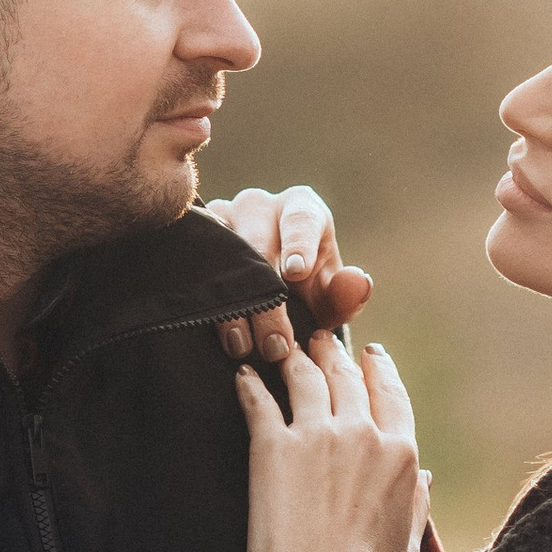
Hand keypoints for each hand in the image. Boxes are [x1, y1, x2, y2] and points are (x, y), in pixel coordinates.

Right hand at [205, 184, 373, 363]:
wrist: (266, 296)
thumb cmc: (305, 290)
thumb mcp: (330, 298)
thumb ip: (347, 295)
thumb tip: (358, 283)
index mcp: (301, 208)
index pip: (300, 220)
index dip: (298, 246)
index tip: (296, 274)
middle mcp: (259, 205)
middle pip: (258, 246)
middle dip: (268, 300)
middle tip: (276, 345)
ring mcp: (221, 218)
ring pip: (221, 254)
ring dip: (232, 306)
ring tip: (243, 346)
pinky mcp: (194, 237)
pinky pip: (193, 261)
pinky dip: (203, 297)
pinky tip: (210, 328)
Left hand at [234, 327, 428, 551]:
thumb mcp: (409, 543)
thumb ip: (417, 503)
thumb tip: (423, 477)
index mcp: (400, 454)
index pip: (392, 395)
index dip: (380, 370)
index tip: (372, 356)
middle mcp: (361, 433)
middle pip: (347, 377)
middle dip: (335, 352)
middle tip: (323, 340)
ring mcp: (315, 434)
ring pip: (306, 377)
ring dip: (297, 356)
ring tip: (287, 346)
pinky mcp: (272, 445)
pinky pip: (259, 401)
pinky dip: (249, 383)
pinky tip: (243, 373)